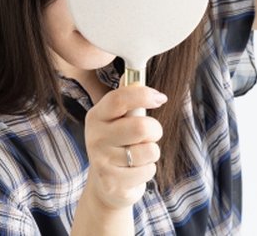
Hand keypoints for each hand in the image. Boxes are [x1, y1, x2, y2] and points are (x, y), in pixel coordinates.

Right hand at [83, 85, 166, 210]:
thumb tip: (132, 74)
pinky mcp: (113, 182)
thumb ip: (125, 99)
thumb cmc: (116, 145)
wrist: (105, 184)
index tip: (161, 98)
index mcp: (96, 116)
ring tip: (139, 155)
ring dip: (151, 152)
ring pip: (149, 150)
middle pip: (141, 127)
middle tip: (150, 134)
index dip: (143, 95)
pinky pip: (148, 170)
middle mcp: (95, 137)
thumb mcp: (116, 120)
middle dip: (155, 130)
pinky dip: (148, 170)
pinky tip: (135, 171)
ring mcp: (102, 161)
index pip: (119, 99)